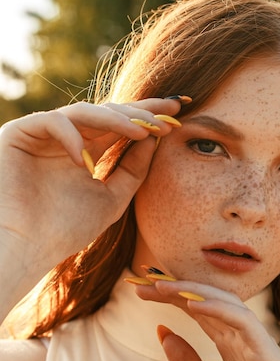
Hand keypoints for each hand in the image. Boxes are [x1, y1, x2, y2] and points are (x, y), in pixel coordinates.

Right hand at [0, 99, 179, 284]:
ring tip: (142, 132)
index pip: (121, 126)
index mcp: (89, 150)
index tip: (179, 112)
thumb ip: (133, 170)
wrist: (27, 248)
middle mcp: (69, 138)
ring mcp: (45, 134)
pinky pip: (52, 122)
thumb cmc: (66, 228)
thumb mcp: (112, 198)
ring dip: (116, 120)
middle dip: (140, 112)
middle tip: (168, 116)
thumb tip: (156, 138)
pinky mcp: (20, 133)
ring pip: (85, 112)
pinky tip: (84, 160)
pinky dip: (71, 137)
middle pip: (108, 112)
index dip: (149, 116)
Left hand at [134, 279, 279, 360]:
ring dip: (194, 292)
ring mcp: (259, 345)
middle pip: (210, 301)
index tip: (142, 289)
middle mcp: (246, 340)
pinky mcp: (269, 357)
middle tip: (144, 279)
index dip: (174, 296)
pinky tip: (192, 304)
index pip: (201, 311)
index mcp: (233, 346)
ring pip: (227, 304)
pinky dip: (218, 310)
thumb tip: (161, 330)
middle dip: (178, 288)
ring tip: (163, 287)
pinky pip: (243, 323)